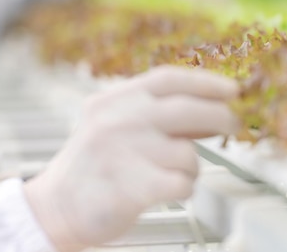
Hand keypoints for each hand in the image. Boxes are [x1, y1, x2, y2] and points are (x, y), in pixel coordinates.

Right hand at [23, 66, 238, 251]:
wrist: (56, 205)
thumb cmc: (91, 166)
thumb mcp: (109, 125)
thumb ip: (149, 114)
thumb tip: (208, 109)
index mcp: (110, 101)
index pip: (165, 79)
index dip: (204, 81)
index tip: (230, 90)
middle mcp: (115, 121)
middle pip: (184, 108)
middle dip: (219, 116)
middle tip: (230, 125)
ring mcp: (121, 152)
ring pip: (186, 153)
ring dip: (190, 167)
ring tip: (171, 173)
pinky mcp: (130, 186)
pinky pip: (182, 182)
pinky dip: (182, 188)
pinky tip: (165, 189)